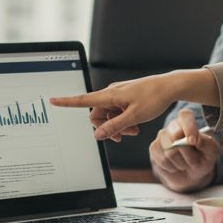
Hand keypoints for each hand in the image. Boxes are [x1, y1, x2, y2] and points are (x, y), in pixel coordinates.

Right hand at [49, 69, 215, 141]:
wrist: (169, 87)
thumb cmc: (154, 98)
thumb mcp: (134, 117)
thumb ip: (115, 126)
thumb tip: (97, 135)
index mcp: (110, 95)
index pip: (83, 99)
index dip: (67, 102)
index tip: (52, 100)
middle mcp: (111, 93)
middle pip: (97, 115)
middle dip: (107, 128)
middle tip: (125, 136)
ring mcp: (118, 95)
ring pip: (109, 115)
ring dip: (118, 126)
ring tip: (134, 131)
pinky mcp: (125, 98)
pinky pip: (117, 112)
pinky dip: (124, 120)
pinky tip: (136, 126)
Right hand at [149, 111, 220, 191]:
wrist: (191, 174)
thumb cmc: (203, 159)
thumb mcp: (211, 152)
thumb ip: (207, 143)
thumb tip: (196, 139)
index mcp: (188, 121)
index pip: (185, 116)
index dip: (189, 128)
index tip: (194, 142)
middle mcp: (173, 126)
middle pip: (176, 135)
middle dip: (188, 154)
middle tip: (195, 161)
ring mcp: (162, 136)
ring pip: (170, 151)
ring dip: (182, 163)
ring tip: (185, 164)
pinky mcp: (154, 148)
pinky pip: (162, 160)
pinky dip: (172, 168)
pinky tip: (176, 167)